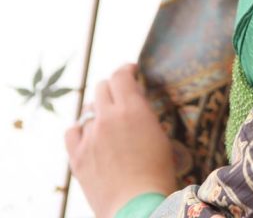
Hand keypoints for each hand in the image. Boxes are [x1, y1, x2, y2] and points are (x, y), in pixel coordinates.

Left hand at [65, 64, 176, 217]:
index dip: (126, 70)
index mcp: (131, 108)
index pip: (121, 74)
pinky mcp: (77, 157)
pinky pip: (72, 131)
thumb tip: (135, 101)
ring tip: (106, 120)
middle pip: (102, 87)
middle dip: (112, 88)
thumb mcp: (159, 135)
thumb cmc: (157, 173)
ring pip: (88, 109)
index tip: (131, 72)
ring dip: (97, 110)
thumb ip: (143, 113)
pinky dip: (80, 129)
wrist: (138, 207)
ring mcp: (90, 137)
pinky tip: (88, 134)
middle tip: (120, 96)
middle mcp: (107, 117)